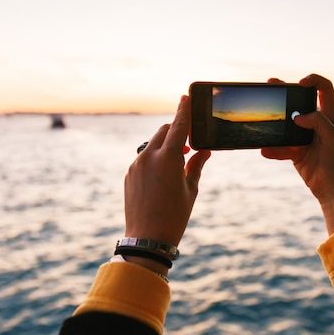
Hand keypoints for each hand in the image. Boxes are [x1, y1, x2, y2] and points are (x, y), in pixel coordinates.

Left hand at [124, 95, 210, 249]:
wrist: (147, 238)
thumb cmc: (175, 215)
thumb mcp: (191, 189)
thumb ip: (196, 165)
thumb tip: (204, 151)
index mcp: (169, 158)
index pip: (178, 125)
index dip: (184, 110)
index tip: (186, 96)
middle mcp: (149, 156)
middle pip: (164, 131)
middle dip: (177, 131)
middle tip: (190, 144)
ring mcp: (136, 165)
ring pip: (153, 144)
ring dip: (166, 146)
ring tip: (178, 163)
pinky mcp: (129, 174)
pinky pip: (144, 158)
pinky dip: (155, 158)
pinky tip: (163, 177)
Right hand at [261, 74, 333, 233]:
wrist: (333, 189)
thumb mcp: (333, 138)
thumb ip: (318, 122)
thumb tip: (297, 116)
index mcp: (330, 117)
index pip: (324, 90)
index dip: (314, 81)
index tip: (300, 83)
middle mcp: (317, 124)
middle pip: (300, 103)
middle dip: (286, 93)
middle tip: (271, 84)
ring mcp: (305, 138)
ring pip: (287, 125)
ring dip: (275, 122)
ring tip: (263, 117)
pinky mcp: (296, 152)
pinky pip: (281, 147)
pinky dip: (274, 149)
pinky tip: (265, 150)